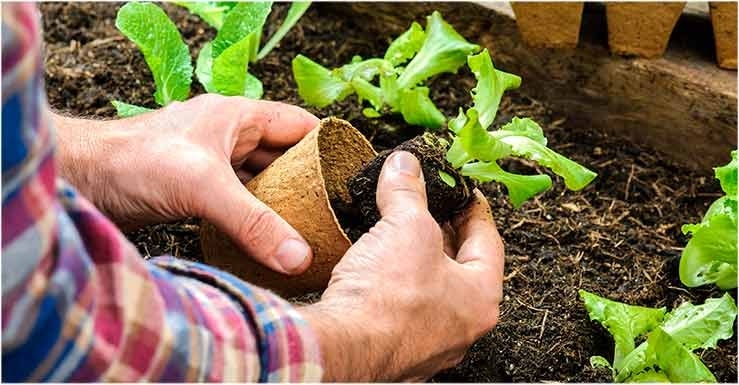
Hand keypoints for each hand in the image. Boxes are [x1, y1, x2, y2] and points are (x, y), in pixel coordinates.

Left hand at [53, 94, 318, 274]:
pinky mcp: (194, 188)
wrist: (81, 180)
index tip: (350, 177)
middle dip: (306, 182)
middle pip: (283, 156)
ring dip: (279, 202)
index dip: (327, 147)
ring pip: (259, 180)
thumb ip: (254, 223)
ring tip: (307, 229)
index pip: (299, 126)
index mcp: (238, 117)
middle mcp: (228, 136)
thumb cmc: (135, 162)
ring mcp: (211, 162)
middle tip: (332, 213)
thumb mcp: (204, 188)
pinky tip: (266, 238)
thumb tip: (300, 257)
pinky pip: (237, 200)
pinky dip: (253, 216)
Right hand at [300, 151, 504, 380]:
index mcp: (480, 298)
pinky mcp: (394, 349)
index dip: (473, 208)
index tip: (463, 192)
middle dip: (440, 232)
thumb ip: (408, 191)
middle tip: (427, 206)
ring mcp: (428, 343)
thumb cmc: (388, 299)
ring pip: (429, 290)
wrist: (342, 348)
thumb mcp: (405, 226)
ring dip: (414, 260)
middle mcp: (460, 327)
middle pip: (459, 267)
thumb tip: (405, 166)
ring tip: (396, 232)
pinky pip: (401, 309)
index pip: (488, 241)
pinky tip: (374, 269)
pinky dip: (392, 285)